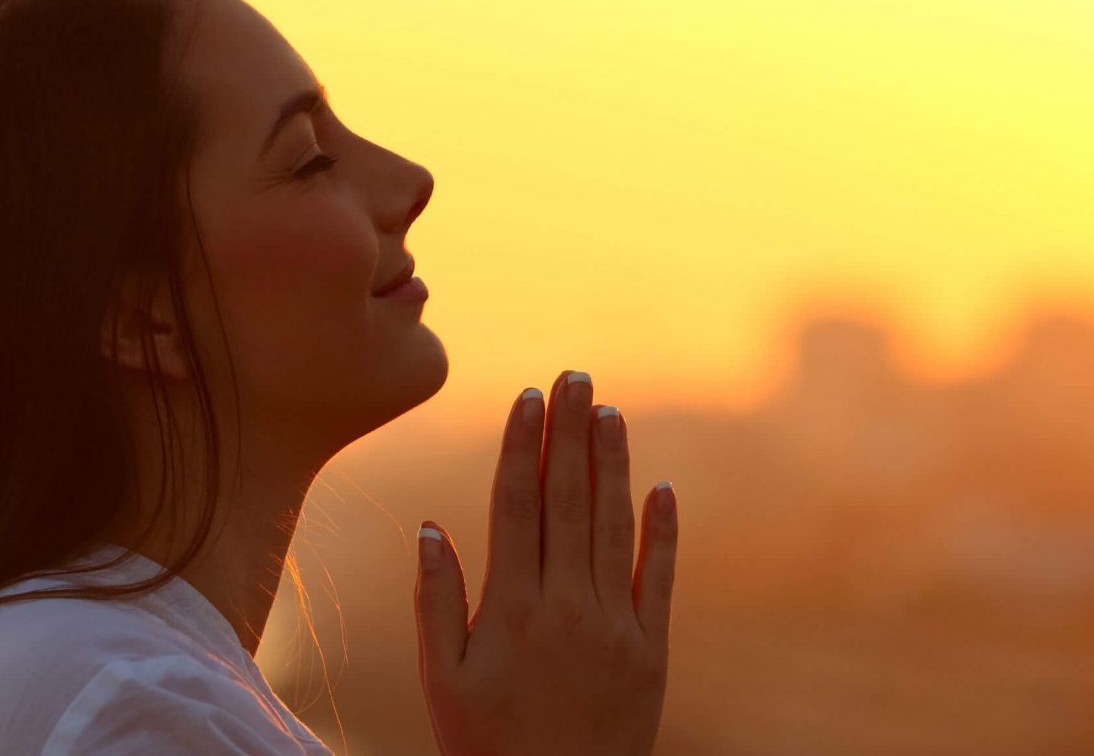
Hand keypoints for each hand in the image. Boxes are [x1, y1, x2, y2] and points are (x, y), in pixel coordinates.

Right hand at [414, 370, 678, 755]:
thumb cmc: (486, 746)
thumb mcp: (441, 680)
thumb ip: (436, 601)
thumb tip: (431, 527)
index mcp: (511, 611)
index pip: (518, 508)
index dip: (523, 447)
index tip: (529, 396)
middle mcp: (567, 609)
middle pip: (569, 502)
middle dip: (571, 434)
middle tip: (575, 376)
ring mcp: (616, 628)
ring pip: (615, 527)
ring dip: (614, 464)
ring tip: (611, 410)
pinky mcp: (653, 652)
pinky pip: (661, 579)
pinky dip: (663, 531)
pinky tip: (661, 487)